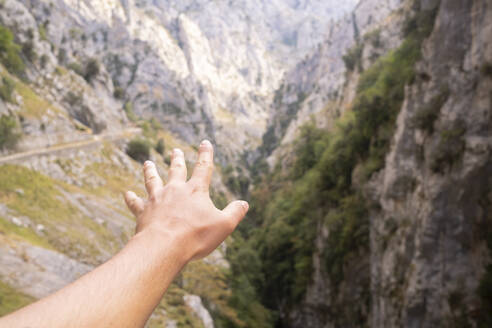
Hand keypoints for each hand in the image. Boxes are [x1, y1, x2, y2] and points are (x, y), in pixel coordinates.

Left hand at [124, 140, 247, 261]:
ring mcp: (157, 199)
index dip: (206, 154)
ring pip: (152, 180)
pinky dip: (131, 198)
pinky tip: (126, 194)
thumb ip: (235, 213)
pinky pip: (135, 203)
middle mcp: (175, 190)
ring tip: (147, 163)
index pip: (203, 168)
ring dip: (150, 171)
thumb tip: (244, 203)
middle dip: (177, 159)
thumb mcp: (224, 225)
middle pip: (176, 170)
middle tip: (175, 151)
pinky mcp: (143, 212)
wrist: (163, 246)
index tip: (205, 142)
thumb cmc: (195, 236)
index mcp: (195, 191)